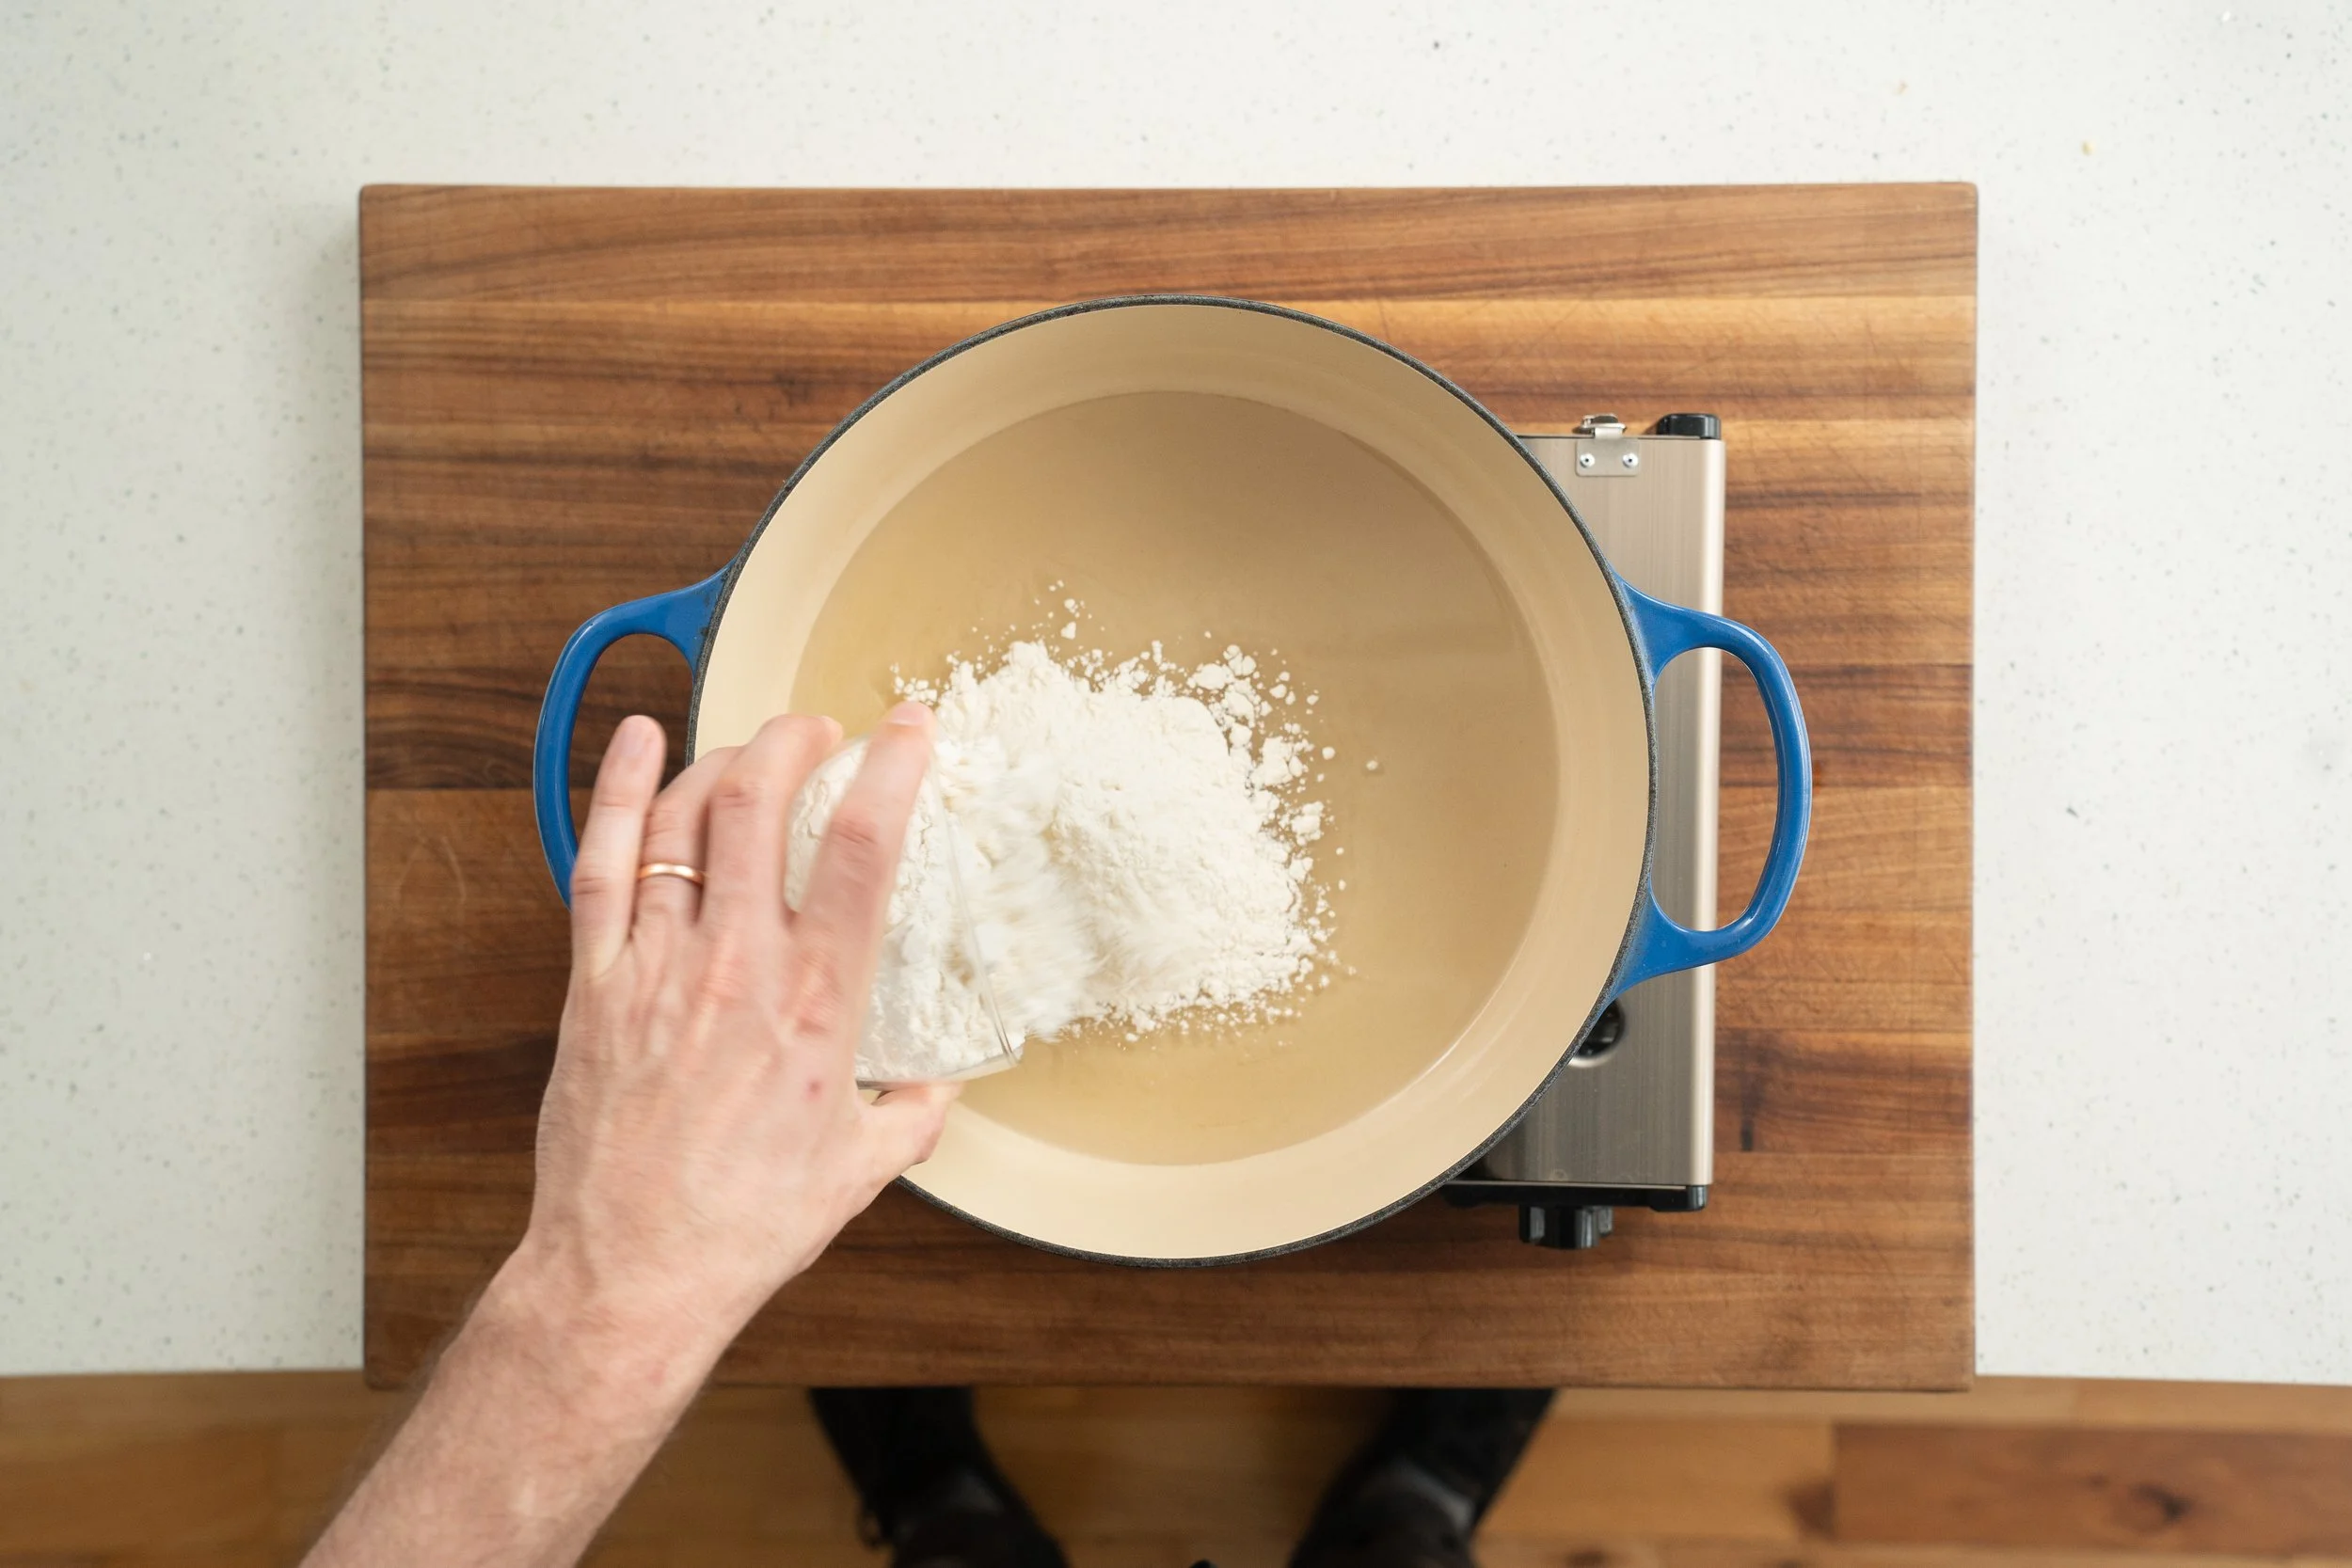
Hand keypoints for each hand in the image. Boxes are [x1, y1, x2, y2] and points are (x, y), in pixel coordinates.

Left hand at [513, 702, 957, 1367]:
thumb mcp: (860, 1169)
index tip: (909, 727)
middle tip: (820, 732)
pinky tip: (639, 743)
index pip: (865, 849)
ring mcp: (658, 967)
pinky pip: (604, 863)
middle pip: (763, 804)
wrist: (631, 1273)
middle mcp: (738, 967)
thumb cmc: (743, 1226)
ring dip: (723, 760)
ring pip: (686, 821)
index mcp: (818, 1003)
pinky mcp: (595, 983)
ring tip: (752, 748)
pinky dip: (623, 791)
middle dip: (795, 741)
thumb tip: (939, 1088)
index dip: (891, 768)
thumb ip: (912, 1114)